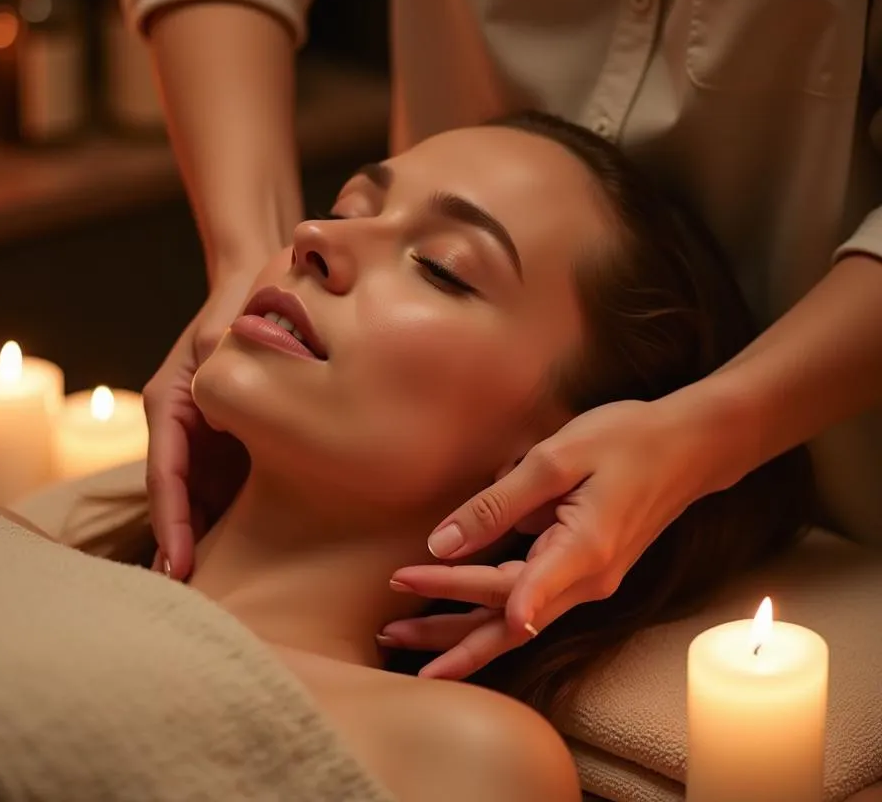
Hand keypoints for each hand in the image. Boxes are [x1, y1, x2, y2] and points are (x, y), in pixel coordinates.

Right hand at [144, 266, 262, 580]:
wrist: (259, 288)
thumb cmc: (238, 308)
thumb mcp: (222, 335)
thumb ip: (217, 371)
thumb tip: (222, 412)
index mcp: (170, 404)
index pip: (164, 473)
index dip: (171, 522)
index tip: (179, 565)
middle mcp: (181, 427)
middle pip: (176, 498)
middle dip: (178, 547)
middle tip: (188, 603)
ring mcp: (204, 438)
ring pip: (197, 500)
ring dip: (200, 544)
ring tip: (214, 595)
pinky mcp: (229, 443)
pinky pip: (223, 490)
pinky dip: (225, 524)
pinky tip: (243, 561)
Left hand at [383, 398, 710, 678]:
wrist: (690, 449)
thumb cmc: (626, 441)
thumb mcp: (558, 458)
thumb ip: (500, 502)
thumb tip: (443, 541)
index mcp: (582, 552)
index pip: (507, 588)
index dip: (453, 590)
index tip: (404, 584)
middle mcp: (587, 582)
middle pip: (506, 624)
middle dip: (447, 634)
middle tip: (388, 635)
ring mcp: (589, 583)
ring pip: (516, 623)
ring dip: (463, 633)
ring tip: (409, 639)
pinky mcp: (585, 574)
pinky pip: (530, 605)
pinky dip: (490, 616)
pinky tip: (459, 617)